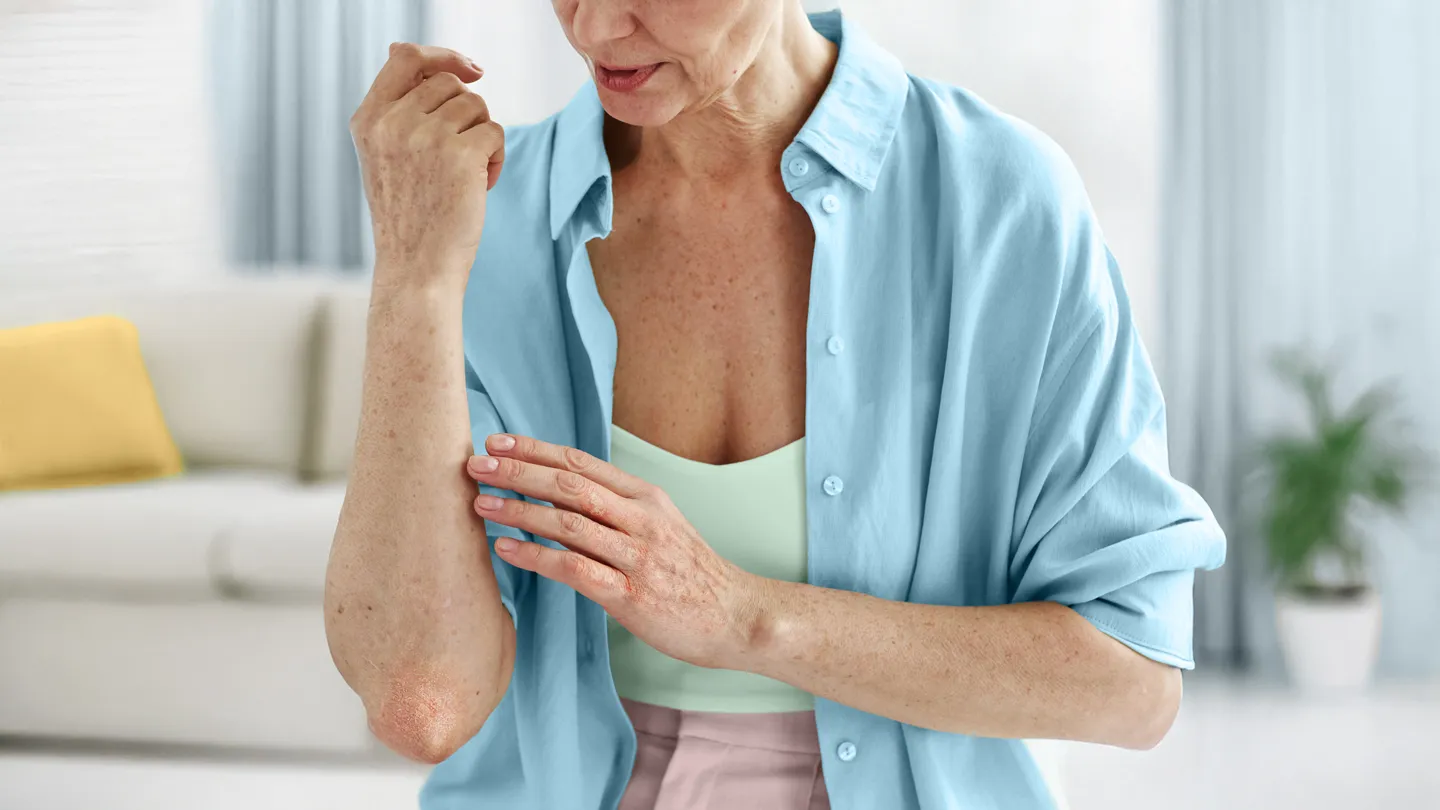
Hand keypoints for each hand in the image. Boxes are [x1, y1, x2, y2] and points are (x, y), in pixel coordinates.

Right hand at [350, 42, 504, 289]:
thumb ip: (396, 108)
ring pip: (476, 106)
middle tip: (458, 158)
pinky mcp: (460, 152)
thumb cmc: (409, 217)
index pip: (406, 56)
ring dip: (481, 138)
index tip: (472, 71)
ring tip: (465, 177)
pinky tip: (478, 188)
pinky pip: (494, 132)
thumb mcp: (385, 156)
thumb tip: (406, 52)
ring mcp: (425, 135)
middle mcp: (392, 121)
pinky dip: (496, 158)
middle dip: (466, 115)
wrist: (416, 269)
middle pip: (450, 83)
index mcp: (368, 119)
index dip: (443, 56)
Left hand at [464, 433, 768, 669]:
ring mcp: (637, 557)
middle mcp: (642, 519)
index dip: (535, 450)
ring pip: (568, 523)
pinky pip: (574, 569)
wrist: (737, 616)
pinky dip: (536, 557)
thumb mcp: (661, 526)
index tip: (496, 443)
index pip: (581, 463)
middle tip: (475, 466)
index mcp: (646, 497)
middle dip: (518, 473)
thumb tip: (561, 494)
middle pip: (569, 485)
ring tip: (480, 505)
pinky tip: (506, 550)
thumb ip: (617, 508)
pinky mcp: (631, 596)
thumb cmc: (691, 574)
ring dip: (519, 511)